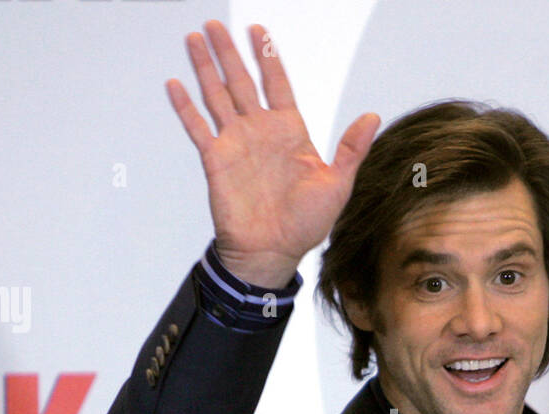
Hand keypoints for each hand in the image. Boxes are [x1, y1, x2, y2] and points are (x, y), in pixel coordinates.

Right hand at [166, 21, 380, 288]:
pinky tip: (175, 84)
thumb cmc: (306, 225)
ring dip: (206, 68)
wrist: (273, 252)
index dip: (268, 57)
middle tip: (216, 25)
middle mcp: (260, 132)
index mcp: (290, 132)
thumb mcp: (338, 184)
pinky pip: (197, 128)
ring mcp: (236, 144)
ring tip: (196, 39)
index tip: (259, 31)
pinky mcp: (215, 160)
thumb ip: (351, 148)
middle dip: (229, 52)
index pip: (277, 84)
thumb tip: (373, 117)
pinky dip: (185, 107)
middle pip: (242, 81)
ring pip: (217, 95)